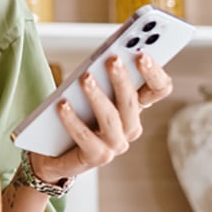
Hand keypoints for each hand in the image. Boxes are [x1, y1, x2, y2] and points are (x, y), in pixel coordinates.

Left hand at [32, 51, 173, 181]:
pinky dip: (73, 119)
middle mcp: (131, 126)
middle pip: (132, 101)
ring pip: (111, 118)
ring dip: (98, 96)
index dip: (154, 73)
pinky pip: (85, 137)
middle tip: (112, 60)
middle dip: (122, 79)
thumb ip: (100, 73)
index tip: (142, 55)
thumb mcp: (89, 89)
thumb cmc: (75, 112)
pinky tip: (62, 105)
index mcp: (135, 106)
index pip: (159, 89)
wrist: (53, 150)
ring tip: (85, 78)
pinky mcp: (97, 156)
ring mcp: (116, 144)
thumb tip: (104, 55)